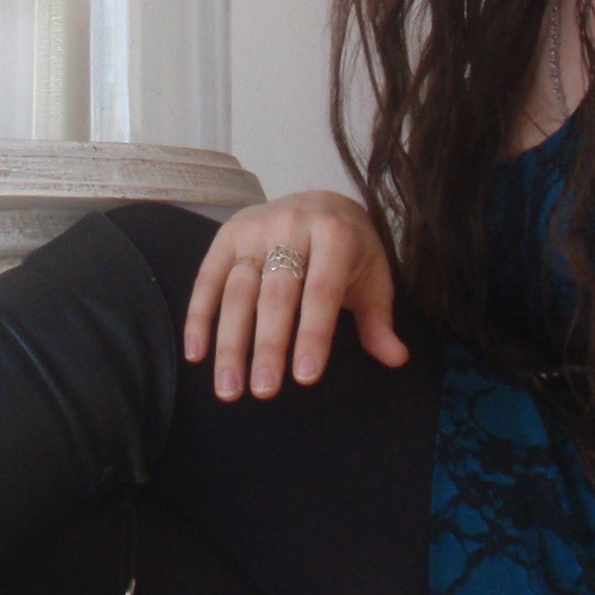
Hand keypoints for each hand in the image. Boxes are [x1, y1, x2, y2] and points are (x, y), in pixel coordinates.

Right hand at [183, 191, 408, 399]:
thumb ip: (379, 320)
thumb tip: (396, 358)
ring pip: (237, 291)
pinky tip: (197, 354)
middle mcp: (291, 226)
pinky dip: (199, 317)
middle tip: (263, 392)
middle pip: (275, 294)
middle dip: (268, 346)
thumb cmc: (350, 249)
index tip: (305, 378)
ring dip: (230, 343)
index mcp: (334, 235)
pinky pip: (207, 279)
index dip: (313, 334)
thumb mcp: (373, 277)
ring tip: (229, 388)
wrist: (321, 201)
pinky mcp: (226, 234)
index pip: (321, 291)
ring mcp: (254, 228)